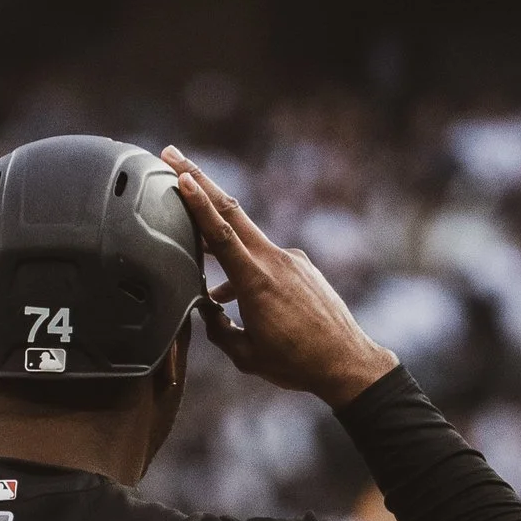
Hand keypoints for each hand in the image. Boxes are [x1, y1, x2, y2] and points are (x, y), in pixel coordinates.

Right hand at [163, 149, 396, 410]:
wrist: (347, 362)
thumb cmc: (296, 363)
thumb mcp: (245, 355)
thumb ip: (218, 329)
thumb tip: (207, 311)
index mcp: (256, 282)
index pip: (220, 232)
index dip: (197, 202)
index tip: (181, 175)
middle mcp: (274, 261)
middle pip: (231, 210)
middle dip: (200, 181)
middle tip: (173, 156)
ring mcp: (291, 260)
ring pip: (246, 240)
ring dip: (220, 244)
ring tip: (205, 270)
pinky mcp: (302, 267)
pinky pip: (265, 261)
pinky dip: (247, 272)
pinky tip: (240, 300)